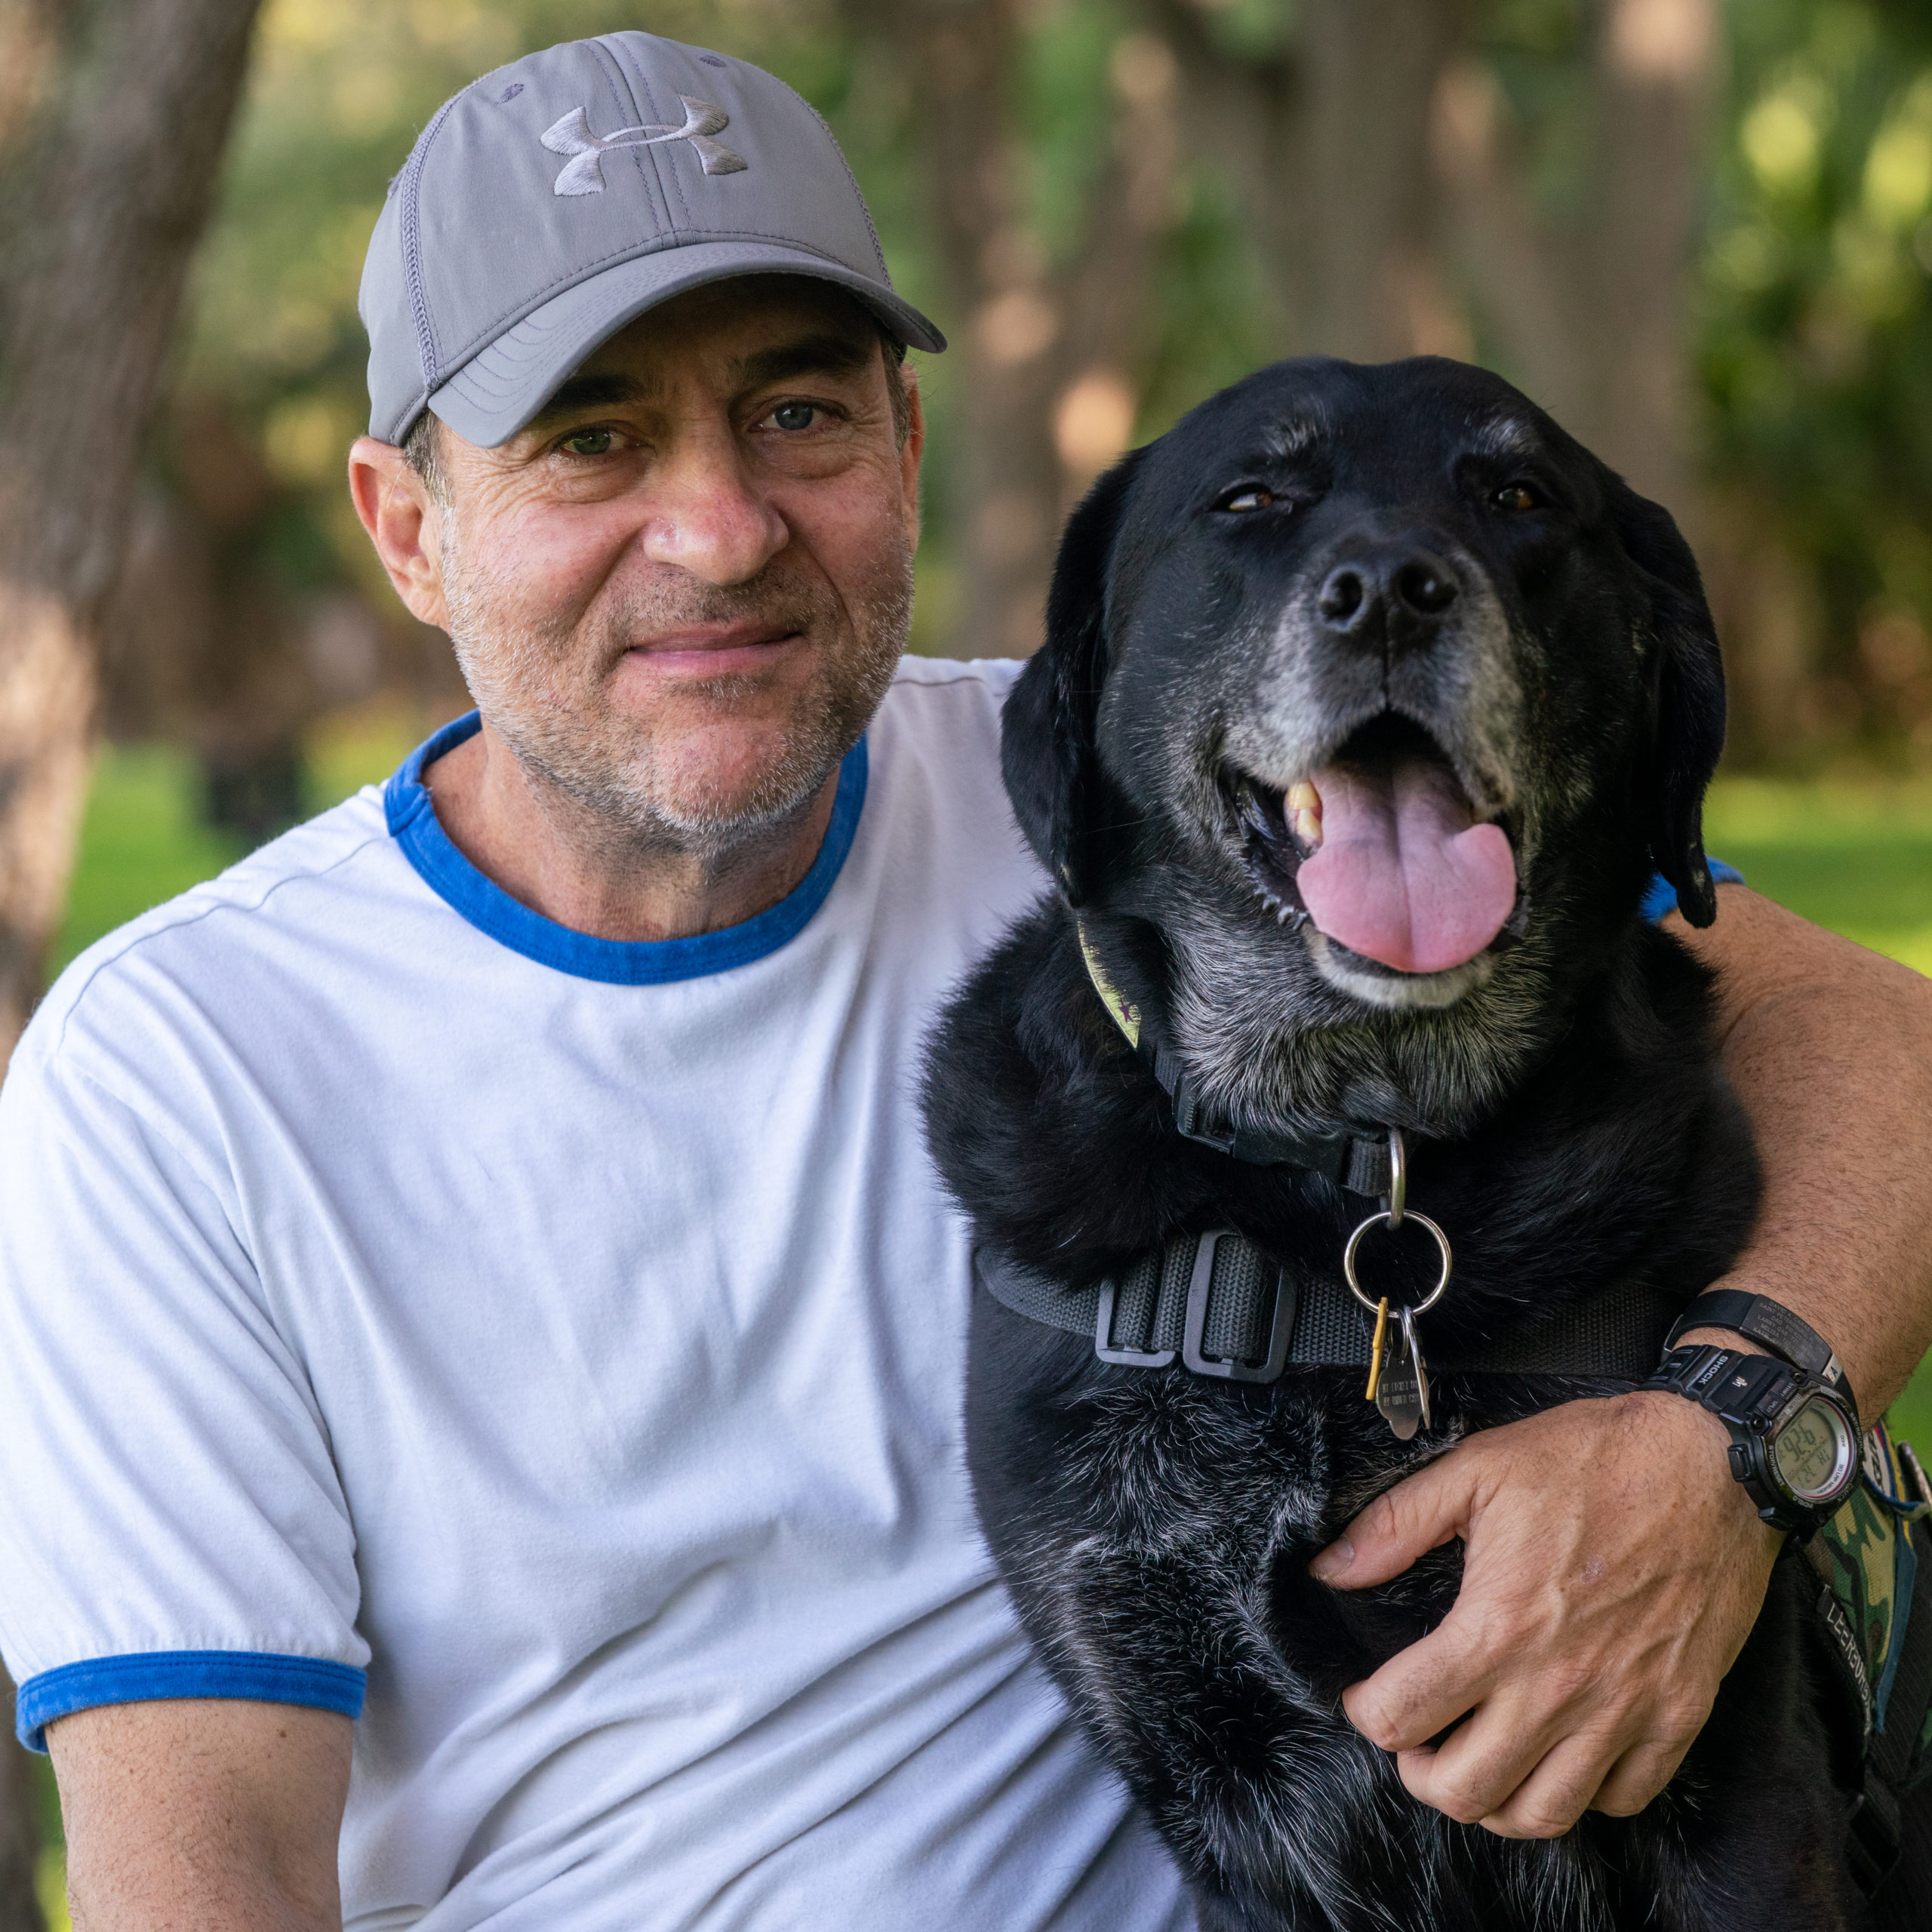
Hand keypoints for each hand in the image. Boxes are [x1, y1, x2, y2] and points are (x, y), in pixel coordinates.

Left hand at [1310, 1390, 1782, 1837]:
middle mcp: (1560, 1686)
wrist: (1717, 1464)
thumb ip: (1395, 1524)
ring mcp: (1625, 1711)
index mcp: (1500, 1625)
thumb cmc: (1596, 1460)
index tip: (1367, 1695)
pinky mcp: (1677, 1717)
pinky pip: (1622, 1799)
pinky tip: (1558, 1753)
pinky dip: (1582, 1795)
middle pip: (1465, 1790)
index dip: (1366, 1712)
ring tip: (1478, 1758)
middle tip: (1416, 1739)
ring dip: (1495, 1801)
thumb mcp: (1478, 1469)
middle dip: (1420, 1774)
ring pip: (1542, 1815)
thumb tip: (1331, 1568)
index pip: (1402, 1716)